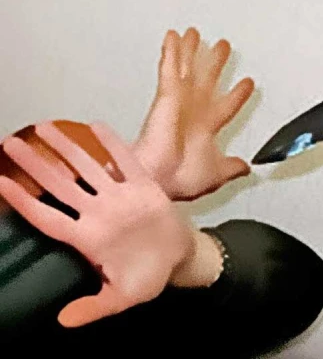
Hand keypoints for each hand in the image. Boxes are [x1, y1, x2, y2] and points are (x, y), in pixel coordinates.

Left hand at [0, 121, 195, 326]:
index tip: (0, 183)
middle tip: (12, 143)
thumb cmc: (148, 278)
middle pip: (61, 186)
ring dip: (68, 149)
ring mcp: (120, 197)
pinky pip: (126, 162)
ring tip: (45, 128)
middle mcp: (99, 213)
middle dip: (36, 165)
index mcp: (89, 238)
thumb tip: (63, 321)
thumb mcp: (123, 297)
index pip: (49, 217)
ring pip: (88, 168)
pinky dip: (113, 145)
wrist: (179, 258)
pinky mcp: (143, 187)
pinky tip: (96, 126)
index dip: (24, 202)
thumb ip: (95, 307)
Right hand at [134, 27, 254, 200]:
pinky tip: (174, 36)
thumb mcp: (217, 174)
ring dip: (192, 51)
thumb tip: (247, 168)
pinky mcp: (166, 95)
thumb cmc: (180, 179)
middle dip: (215, 64)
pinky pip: (170, 68)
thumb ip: (232, 168)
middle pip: (207, 81)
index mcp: (205, 129)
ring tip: (196, 33)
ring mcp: (178, 102)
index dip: (238, 94)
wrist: (158, 179)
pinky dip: (172, 52)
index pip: (227, 105)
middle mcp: (192, 113)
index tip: (248, 82)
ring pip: (187, 69)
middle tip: (223, 47)